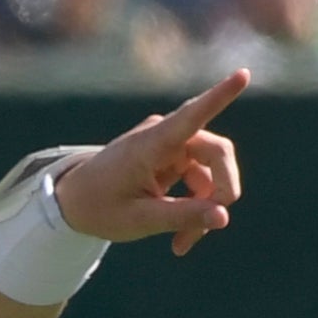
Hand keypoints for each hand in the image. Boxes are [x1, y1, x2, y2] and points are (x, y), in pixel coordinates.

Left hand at [54, 69, 248, 256]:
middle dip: (221, 192)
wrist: (73, 202)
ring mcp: (172, 145)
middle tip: (212, 225)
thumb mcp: (138, 220)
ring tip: (182, 243)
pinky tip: (181, 238)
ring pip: (213, 173)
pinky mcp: (175, 158)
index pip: (191, 116)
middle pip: (218, 153)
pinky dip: (196, 208)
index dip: (220, 96)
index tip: (244, 74)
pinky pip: (202, 182)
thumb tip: (224, 217)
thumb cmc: (98, 207)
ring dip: (205, 207)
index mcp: (150, 143)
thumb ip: (181, 217)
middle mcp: (165, 136)